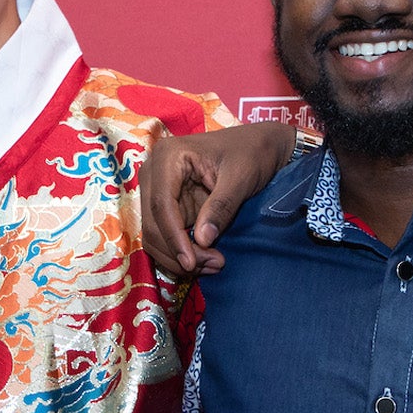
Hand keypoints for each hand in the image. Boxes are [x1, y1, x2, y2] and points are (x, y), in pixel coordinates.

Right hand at [139, 120, 296, 278]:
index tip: (191, 262)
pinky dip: (182, 253)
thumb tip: (202, 240)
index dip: (173, 237)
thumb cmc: (252, 153)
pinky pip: (166, 237)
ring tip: (213, 265)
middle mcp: (155, 173)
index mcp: (168, 156)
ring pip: (155, 235)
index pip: (161, 204)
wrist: (259, 147)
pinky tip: (207, 260)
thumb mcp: (241, 177)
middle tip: (213, 265)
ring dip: (178, 257)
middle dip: (177, 251)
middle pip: (152, 223)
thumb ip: (221, 206)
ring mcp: (159, 191)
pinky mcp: (169, 208)